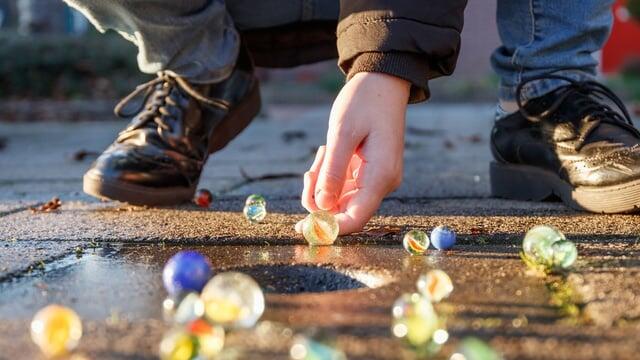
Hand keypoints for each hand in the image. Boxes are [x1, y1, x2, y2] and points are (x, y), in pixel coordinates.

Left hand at [296, 72, 409, 234]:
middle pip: (345, 211)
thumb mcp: (342, 134)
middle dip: (319, 199)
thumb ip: (332, 172)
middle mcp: (382, 183)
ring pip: (341, 199)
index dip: (329, 228)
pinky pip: (344, 186)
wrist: (383, 82)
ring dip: (322, 184)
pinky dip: (329, 176)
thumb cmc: (364, 102)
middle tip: (309, 172)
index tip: (302, 226)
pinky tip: (327, 153)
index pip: (356, 218)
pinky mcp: (369, 173)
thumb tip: (321, 206)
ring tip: (322, 153)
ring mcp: (377, 179)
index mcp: (380, 176)